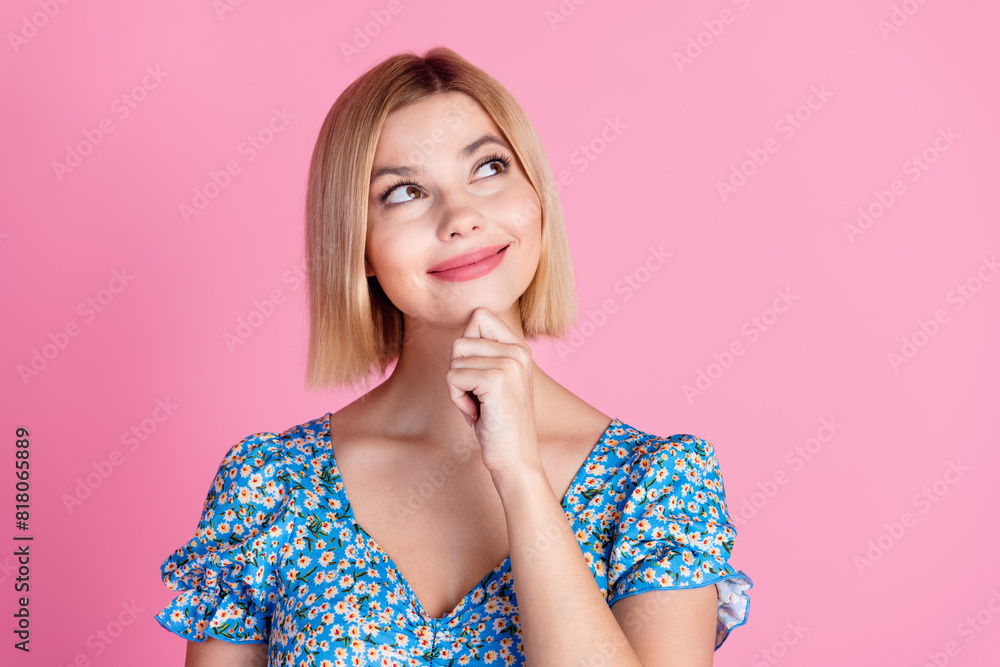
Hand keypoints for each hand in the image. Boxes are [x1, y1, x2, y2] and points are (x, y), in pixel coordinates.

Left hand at [445, 307, 541, 477]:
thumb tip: (467, 322)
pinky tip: (477, 414)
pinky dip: (457, 400)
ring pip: (454, 362)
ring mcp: (509, 364)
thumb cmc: (498, 423)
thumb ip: (483, 353)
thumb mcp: (493, 380)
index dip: (466, 348)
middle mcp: (518, 351)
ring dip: (457, 390)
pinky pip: (452, 378)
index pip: (479, 315)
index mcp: (520, 348)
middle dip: (458, 373)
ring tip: (480, 407)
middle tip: (478, 398)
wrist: (516, 459)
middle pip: (460, 342)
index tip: (479, 377)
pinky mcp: (495, 380)